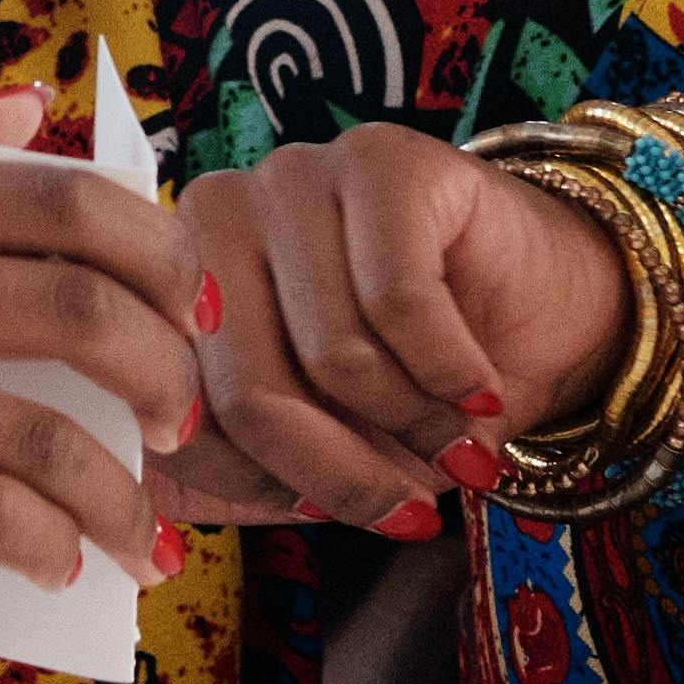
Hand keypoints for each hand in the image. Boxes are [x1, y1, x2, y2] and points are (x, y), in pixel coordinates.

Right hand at [0, 88, 208, 627]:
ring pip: (44, 429)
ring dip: (124, 496)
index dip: (158, 251)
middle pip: (79, 301)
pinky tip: (58, 566)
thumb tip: (26, 109)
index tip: (192, 311)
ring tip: (140, 534)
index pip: (55, 196)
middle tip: (181, 425)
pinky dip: (49, 547)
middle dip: (169, 373)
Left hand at [152, 127, 629, 532]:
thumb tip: (149, 526)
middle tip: (405, 508)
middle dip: (338, 473)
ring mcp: (295, 175)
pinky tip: (479, 394)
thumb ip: (224, 477)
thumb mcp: (304, 456)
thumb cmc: (403, 391)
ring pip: (331, 353)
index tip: (317, 514)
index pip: (174, 412)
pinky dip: (449, 371)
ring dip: (411, 427)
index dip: (251, 484)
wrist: (534, 316)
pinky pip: (399, 299)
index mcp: (165, 288)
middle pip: (247, 391)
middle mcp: (214, 215)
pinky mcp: (380, 157)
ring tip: (457, 449)